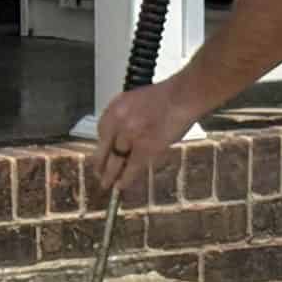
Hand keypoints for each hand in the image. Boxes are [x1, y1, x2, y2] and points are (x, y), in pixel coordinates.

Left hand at [93, 80, 198, 195]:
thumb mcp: (135, 101)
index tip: (102, 154)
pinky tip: (122, 186)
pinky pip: (132, 168)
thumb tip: (122, 137)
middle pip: (104, 149)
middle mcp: (118, 122)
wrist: (182, 96)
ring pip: (115, 162)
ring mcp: (130, 136)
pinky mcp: (145, 148)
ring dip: (110, 176)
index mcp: (115, 108)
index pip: (101, 132)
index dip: (102, 147)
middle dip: (100, 164)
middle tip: (98, 174)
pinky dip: (126, 179)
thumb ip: (126, 118)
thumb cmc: (166, 97)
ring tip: (107, 184)